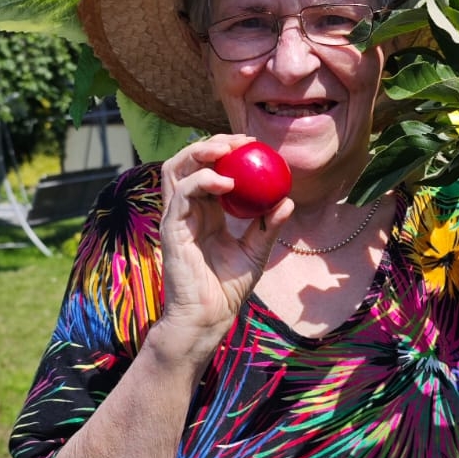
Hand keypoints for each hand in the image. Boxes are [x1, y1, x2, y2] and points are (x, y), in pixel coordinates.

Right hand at [157, 134, 293, 348]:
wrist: (209, 316)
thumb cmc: (228, 288)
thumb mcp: (256, 251)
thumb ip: (268, 225)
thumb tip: (288, 199)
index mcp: (204, 211)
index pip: (208, 169)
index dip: (226, 151)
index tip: (253, 144)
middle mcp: (187, 209)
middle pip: (188, 161)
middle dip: (212, 143)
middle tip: (241, 141)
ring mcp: (176, 217)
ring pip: (175, 168)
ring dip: (199, 152)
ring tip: (226, 151)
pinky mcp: (171, 228)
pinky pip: (181, 194)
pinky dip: (202, 181)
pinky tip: (226, 183)